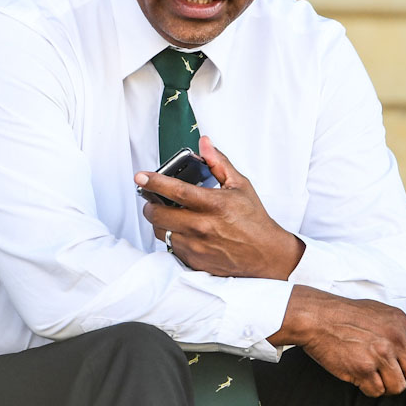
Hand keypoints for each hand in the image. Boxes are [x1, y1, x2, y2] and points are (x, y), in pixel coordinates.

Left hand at [136, 136, 304, 278]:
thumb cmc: (253, 219)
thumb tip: (205, 144)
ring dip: (159, 222)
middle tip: (152, 199)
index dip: (154, 182)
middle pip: (159, 215)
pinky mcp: (194, 261)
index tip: (140, 176)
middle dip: (150, 204)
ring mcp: (196, 246)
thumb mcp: (240, 186)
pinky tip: (182, 230)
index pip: (176, 191)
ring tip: (168, 214)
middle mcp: (202, 227)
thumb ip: (219, 163)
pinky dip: (172, 237)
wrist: (265, 255)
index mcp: (214, 205)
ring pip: (161, 232)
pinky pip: (171, 247)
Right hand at [268, 285, 405, 397]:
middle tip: (388, 373)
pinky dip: (369, 387)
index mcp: (401, 323)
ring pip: (398, 386)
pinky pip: (377, 391)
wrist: (317, 317)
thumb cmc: (346, 314)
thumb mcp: (380, 311)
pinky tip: (359, 375)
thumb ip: (403, 326)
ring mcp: (379, 354)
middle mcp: (394, 338)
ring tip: (371, 373)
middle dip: (405, 378)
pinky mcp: (363, 369)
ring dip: (386, 385)